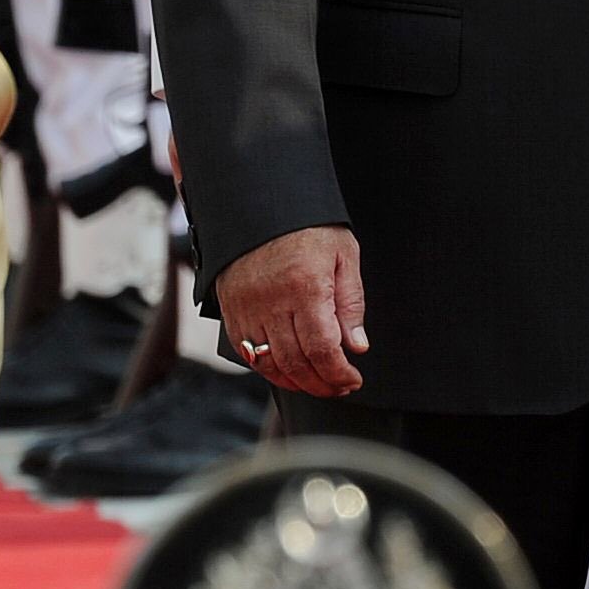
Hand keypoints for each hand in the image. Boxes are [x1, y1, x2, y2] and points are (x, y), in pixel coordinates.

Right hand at [215, 225, 368, 399]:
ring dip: (295, 382)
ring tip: (316, 383)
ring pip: (270, 363)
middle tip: (338, 386)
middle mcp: (273, 301)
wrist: (260, 202)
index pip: (323, 349)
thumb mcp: (343, 254)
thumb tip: (356, 345)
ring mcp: (248, 307)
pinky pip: (247, 352)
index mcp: (306, 286)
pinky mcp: (232, 309)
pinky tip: (286, 370)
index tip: (352, 380)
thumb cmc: (306, 224)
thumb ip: (351, 302)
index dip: (339, 374)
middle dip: (321, 384)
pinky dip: (267, 368)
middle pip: (297, 363)